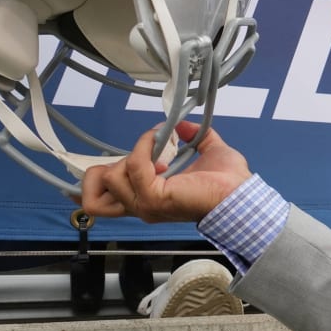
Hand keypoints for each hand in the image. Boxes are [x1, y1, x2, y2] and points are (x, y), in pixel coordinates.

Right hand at [81, 122, 251, 223]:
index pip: (99, 202)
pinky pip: (133, 164)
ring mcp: (144, 204)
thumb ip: (191, 137)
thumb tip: (181, 124)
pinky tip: (160, 143)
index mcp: (147, 199)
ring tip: (158, 149)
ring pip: (108, 176)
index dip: (90, 184)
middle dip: (107, 166)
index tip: (109, 163)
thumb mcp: (204, 152)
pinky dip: (144, 146)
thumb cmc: (228, 182)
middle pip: (91, 197)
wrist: (240, 193)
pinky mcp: (152, 198)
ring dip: (133, 152)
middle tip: (142, 156)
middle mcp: (141, 206)